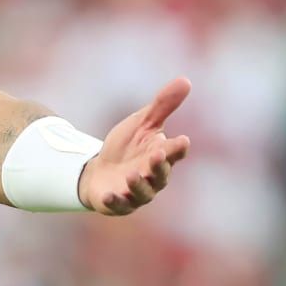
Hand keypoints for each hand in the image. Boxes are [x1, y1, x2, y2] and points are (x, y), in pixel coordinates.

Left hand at [79, 78, 191, 215]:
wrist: (99, 170)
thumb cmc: (126, 147)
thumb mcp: (141, 122)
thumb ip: (162, 105)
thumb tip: (186, 80)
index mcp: (161, 155)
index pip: (174, 153)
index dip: (178, 148)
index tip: (182, 141)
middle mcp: (153, 177)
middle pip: (160, 174)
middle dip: (159, 165)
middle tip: (156, 155)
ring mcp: (136, 192)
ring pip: (142, 192)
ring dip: (138, 184)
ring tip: (131, 175)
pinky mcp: (118, 203)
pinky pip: (118, 205)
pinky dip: (114, 201)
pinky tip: (107, 195)